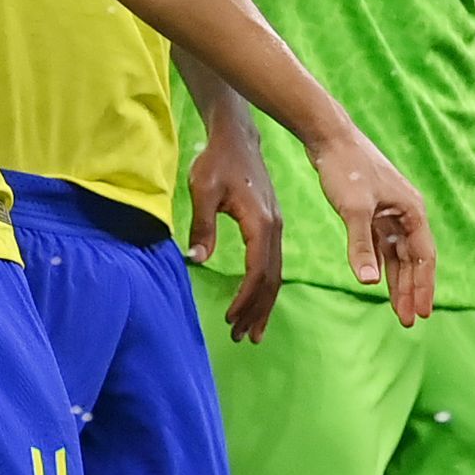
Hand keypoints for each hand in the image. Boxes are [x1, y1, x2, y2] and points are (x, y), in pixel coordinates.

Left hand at [184, 120, 288, 343]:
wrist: (237, 137)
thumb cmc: (217, 161)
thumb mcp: (203, 191)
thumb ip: (202, 227)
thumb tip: (197, 260)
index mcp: (261, 224)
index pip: (257, 271)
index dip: (245, 299)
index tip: (231, 319)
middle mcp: (275, 229)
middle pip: (271, 279)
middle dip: (257, 310)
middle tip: (243, 337)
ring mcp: (277, 227)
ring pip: (275, 274)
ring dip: (264, 303)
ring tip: (252, 330)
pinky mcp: (272, 225)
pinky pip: (273, 263)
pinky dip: (266, 286)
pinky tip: (257, 300)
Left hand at [302, 118, 436, 323]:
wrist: (329, 137)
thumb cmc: (345, 168)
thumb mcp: (354, 210)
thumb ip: (361, 247)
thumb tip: (369, 283)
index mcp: (412, 211)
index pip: (424, 257)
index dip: (423, 286)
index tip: (421, 313)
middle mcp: (405, 213)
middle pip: (413, 259)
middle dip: (412, 290)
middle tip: (408, 320)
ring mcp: (389, 212)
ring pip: (397, 254)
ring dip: (397, 281)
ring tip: (398, 310)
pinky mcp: (372, 210)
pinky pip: (381, 245)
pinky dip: (381, 264)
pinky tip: (378, 282)